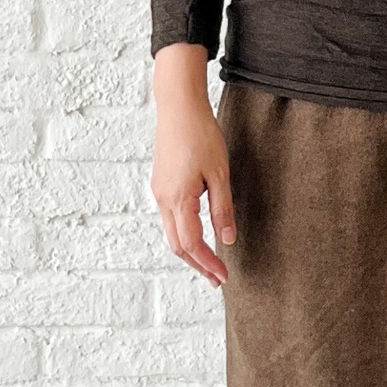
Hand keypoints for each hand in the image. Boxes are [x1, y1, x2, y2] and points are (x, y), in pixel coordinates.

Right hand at [149, 43, 235, 287]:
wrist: (178, 107)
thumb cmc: (201, 135)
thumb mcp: (219, 173)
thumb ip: (223, 209)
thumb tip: (227, 240)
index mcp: (178, 199)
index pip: (191, 244)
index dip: (208, 263)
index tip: (223, 277)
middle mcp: (163, 199)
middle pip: (177, 245)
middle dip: (197, 264)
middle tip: (217, 278)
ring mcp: (159, 192)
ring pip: (172, 232)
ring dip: (190, 250)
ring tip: (210, 262)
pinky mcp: (161, 183)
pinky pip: (170, 218)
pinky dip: (183, 233)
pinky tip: (197, 234)